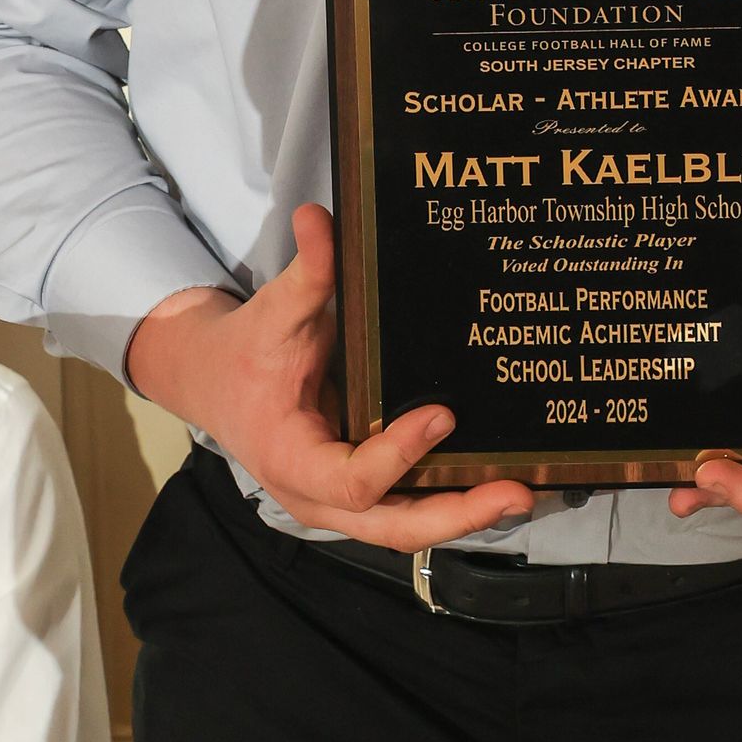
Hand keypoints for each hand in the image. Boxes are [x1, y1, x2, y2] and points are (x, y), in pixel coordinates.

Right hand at [126, 202, 531, 550]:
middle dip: (456, 516)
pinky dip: (451, 501)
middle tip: (517, 493)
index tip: (442, 414)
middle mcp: (316, 494)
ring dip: (465, 515)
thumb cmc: (247, 349)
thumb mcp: (274, 311)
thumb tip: (318, 215)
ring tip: (527, 491)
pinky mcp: (360, 490)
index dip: (398, 456)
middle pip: (391, 527)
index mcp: (291, 458)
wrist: (214, 381)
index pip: (351, 479)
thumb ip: (306, 271)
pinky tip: (500, 480)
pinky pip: (408, 507)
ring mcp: (340, 499)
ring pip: (405, 527)